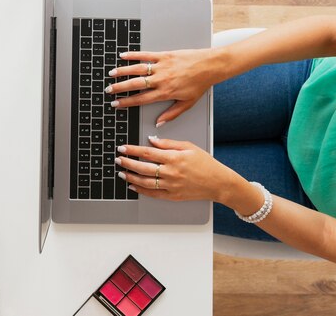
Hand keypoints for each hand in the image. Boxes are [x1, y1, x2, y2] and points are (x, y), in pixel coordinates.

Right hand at [106, 49, 218, 124]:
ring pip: (137, 70)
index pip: (140, 99)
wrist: (209, 66)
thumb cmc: (200, 84)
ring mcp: (161, 67)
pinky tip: (123, 56)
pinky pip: (145, 55)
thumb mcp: (187, 103)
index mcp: (164, 93)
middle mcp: (160, 80)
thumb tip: (159, 123)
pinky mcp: (164, 55)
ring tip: (112, 74)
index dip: (126, 102)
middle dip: (119, 88)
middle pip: (134, 85)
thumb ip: (171, 114)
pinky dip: (133, 55)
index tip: (117, 104)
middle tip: (109, 90)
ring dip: (122, 72)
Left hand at [115, 137, 239, 202]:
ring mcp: (171, 185)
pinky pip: (152, 194)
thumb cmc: (205, 163)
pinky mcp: (172, 196)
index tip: (122, 147)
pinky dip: (141, 190)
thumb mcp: (188, 146)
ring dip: (131, 177)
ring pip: (145, 182)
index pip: (147, 152)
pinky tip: (133, 186)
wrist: (218, 182)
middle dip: (127, 163)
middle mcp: (171, 172)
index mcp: (174, 158)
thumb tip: (151, 139)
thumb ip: (168, 143)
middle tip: (118, 159)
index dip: (132, 150)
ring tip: (121, 173)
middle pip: (143, 167)